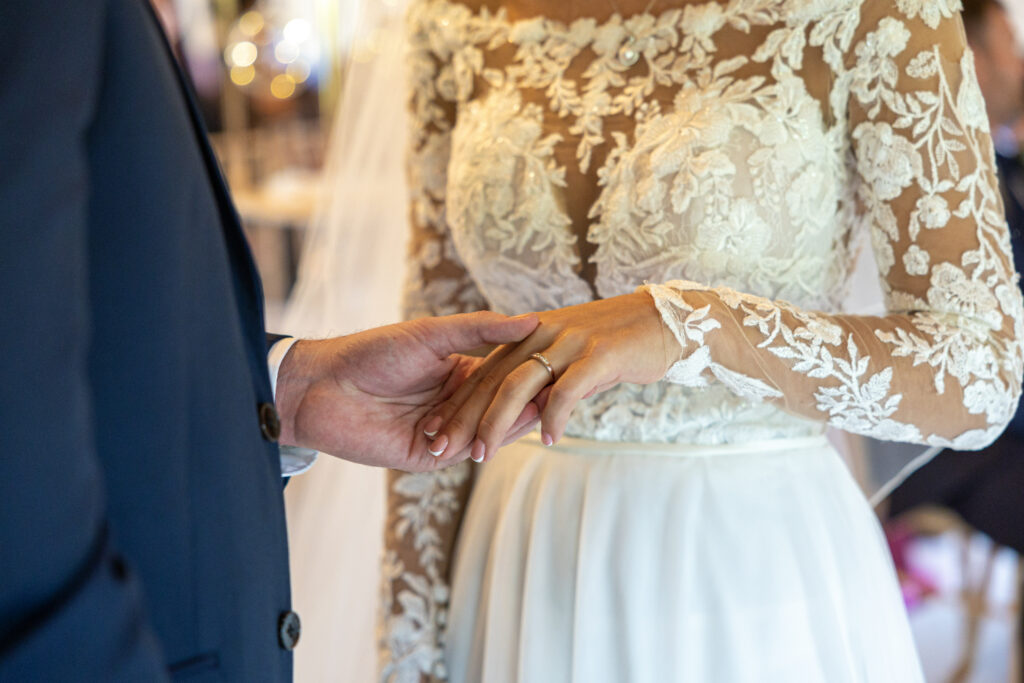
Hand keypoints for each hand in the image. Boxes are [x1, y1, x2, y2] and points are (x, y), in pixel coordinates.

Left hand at [274, 311, 540, 471]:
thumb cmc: (374, 351)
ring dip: (511, 423)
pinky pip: (463, 450)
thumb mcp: (433, 334)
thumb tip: (532, 321)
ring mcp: (443, 432)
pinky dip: (484, 441)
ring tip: (545, 409)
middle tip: (562, 391)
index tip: (561, 362)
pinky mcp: (426, 456)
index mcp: (459, 373)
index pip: (504, 377)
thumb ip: (481, 330)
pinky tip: (506, 430)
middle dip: (527, 401)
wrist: (324, 385)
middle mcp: (455, 404)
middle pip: (499, 407)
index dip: (530, 372)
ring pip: (485, 431)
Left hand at [424, 292, 679, 462]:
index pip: (484, 373)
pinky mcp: (597, 355)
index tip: (436, 432)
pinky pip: (567, 389)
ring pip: (518, 385)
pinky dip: (554, 416)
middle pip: (492, 380)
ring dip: (496, 422)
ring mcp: (568, 343)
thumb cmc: (617, 343)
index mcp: (528, 334)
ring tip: (481, 454)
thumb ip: (542, 378)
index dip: (458, 404)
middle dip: (464, 417)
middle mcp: (540, 333)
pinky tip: (547, 440)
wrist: (666, 320)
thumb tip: (521, 413)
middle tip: (441, 448)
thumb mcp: (570, 356)